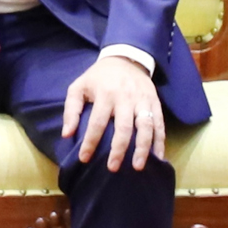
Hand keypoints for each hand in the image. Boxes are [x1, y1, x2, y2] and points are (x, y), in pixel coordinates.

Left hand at [63, 54, 164, 170]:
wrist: (125, 59)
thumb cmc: (98, 77)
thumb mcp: (79, 87)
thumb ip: (71, 110)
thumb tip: (66, 134)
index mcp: (105, 95)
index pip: (97, 123)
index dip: (91, 142)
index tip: (84, 159)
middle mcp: (126, 99)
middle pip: (124, 128)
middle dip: (118, 150)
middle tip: (112, 168)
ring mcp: (143, 101)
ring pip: (146, 127)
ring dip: (143, 148)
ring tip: (138, 166)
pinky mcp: (156, 104)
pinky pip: (160, 125)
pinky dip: (160, 142)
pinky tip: (158, 158)